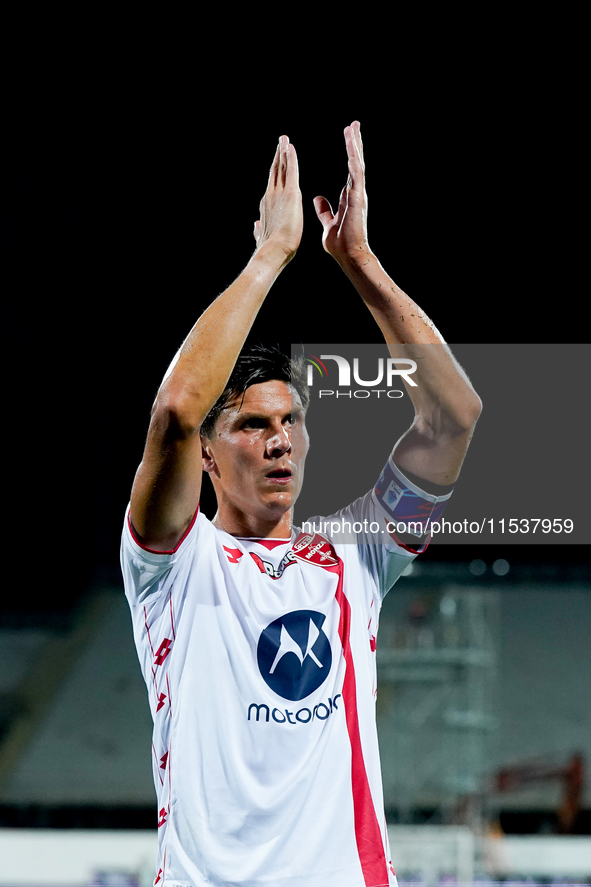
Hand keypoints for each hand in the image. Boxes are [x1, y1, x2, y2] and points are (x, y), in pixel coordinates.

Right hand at [253, 135, 302, 263]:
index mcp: (267, 206)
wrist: (274, 250)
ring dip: (283, 152)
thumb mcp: (263, 236)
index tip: (277, 160)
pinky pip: (291, 171)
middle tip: (281, 141)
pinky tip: (290, 147)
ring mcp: (278, 194)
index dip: (275, 170)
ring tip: (284, 140)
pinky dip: (290, 157)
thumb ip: (259, 229)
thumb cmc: (273, 248)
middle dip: (278, 155)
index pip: (272, 184)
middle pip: (275, 171)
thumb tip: (256, 225)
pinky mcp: (290, 193)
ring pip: (281, 168)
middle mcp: (270, 196)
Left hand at [313, 121, 368, 262]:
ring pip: (357, 163)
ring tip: (352, 128)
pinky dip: (354, 159)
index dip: (349, 153)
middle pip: (355, 162)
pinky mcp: (357, 198)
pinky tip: (352, 146)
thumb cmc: (340, 244)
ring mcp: (357, 194)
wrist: (348, 256)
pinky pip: (356, 174)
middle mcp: (355, 192)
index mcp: (348, 196)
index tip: (348, 137)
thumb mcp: (327, 222)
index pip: (349, 169)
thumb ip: (324, 210)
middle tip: (354, 124)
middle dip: (355, 143)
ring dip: (355, 145)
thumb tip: (316, 198)